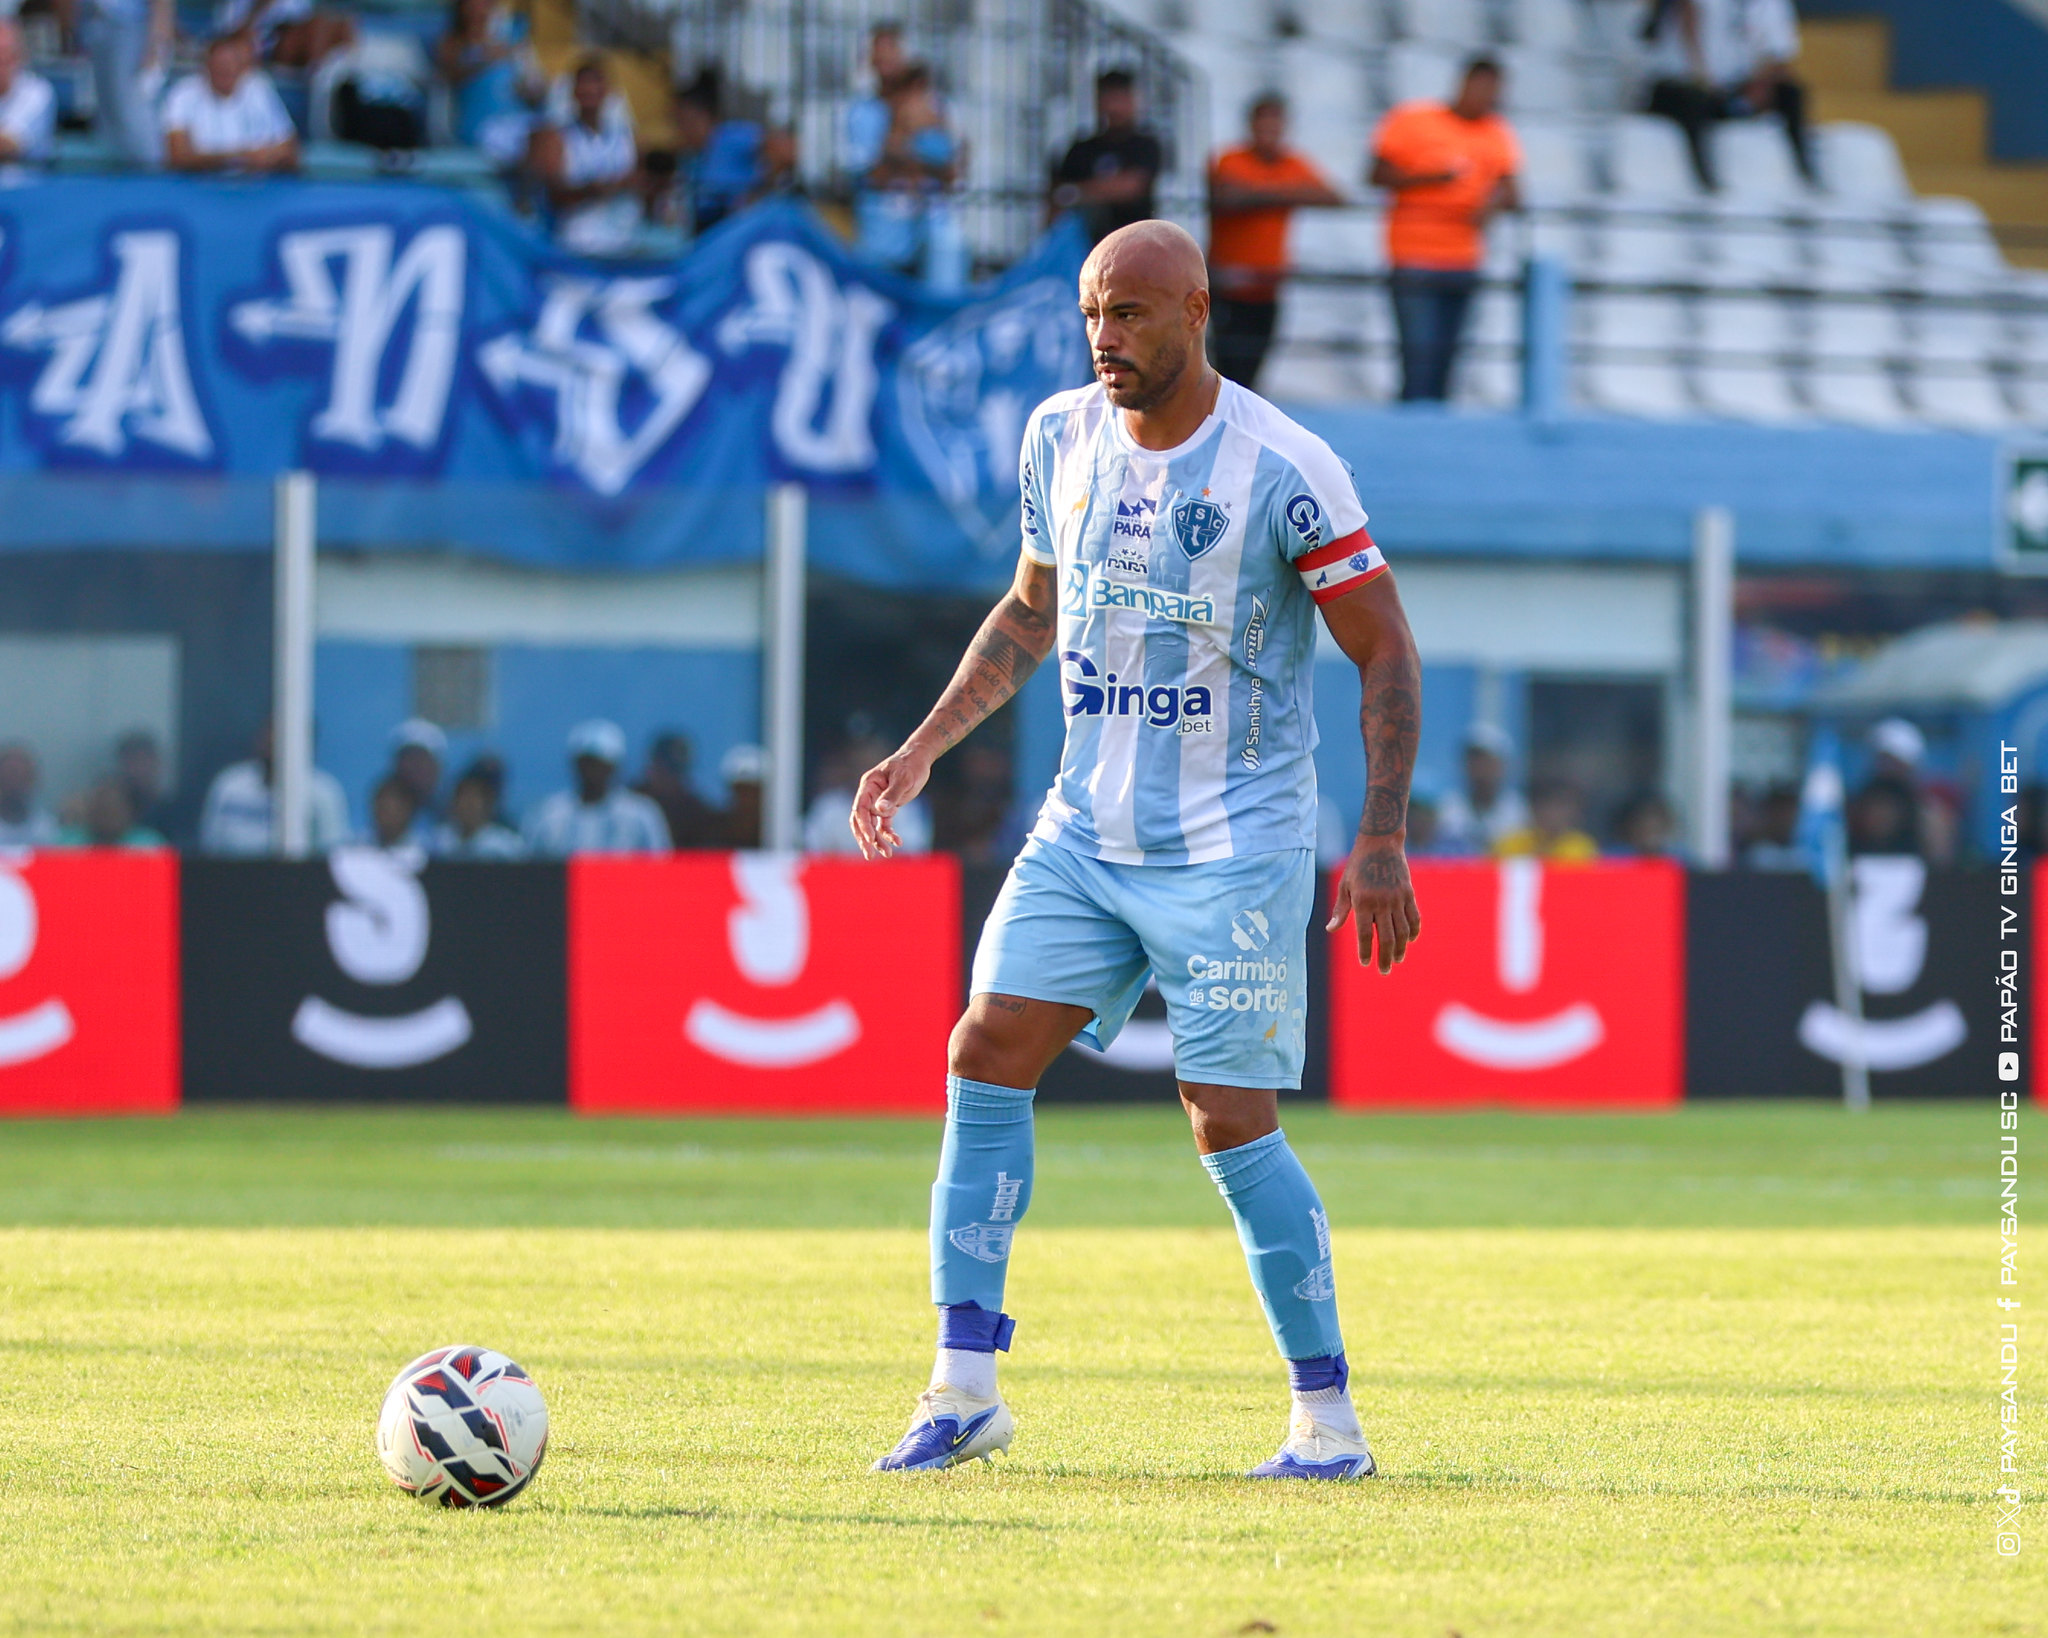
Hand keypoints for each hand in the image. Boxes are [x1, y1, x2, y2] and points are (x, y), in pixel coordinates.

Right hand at [850, 746, 932, 859]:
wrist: (919, 759)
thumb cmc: (911, 765)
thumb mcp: (904, 779)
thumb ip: (892, 794)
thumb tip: (880, 810)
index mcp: (868, 785)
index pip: (860, 809)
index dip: (863, 825)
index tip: (870, 839)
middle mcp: (869, 795)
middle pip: (861, 821)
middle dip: (865, 839)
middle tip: (870, 855)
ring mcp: (877, 802)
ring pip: (872, 825)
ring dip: (877, 840)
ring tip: (887, 854)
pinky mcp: (888, 807)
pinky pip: (884, 824)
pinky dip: (889, 834)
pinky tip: (899, 842)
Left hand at [1326, 836, 1420, 974]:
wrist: (1381, 843)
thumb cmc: (1357, 865)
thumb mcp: (1345, 886)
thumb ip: (1340, 910)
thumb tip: (1330, 929)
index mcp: (1363, 901)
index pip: (1366, 934)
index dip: (1366, 951)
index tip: (1365, 963)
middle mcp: (1382, 902)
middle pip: (1387, 937)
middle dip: (1385, 957)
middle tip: (1384, 971)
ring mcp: (1398, 898)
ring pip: (1402, 930)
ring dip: (1401, 948)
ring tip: (1397, 959)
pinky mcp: (1408, 893)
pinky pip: (1414, 917)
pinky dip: (1413, 931)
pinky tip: (1409, 940)